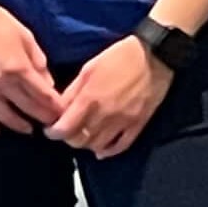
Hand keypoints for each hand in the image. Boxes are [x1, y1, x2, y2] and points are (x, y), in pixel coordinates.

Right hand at [0, 0, 58, 135]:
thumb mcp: (27, 38)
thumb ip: (39, 63)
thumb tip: (48, 84)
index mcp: (18, 68)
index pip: (42, 96)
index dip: (55, 108)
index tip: (64, 115)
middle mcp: (0, 82)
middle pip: (25, 109)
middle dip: (42, 119)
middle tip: (52, 126)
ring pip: (2, 116)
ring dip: (17, 125)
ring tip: (28, 130)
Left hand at [48, 36, 172, 158]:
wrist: (156, 56)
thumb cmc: (120, 57)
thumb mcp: (89, 68)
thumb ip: (72, 91)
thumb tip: (59, 108)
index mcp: (89, 98)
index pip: (64, 129)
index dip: (53, 132)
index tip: (51, 129)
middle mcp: (105, 114)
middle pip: (79, 140)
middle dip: (69, 137)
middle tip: (68, 130)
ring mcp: (123, 121)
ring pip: (97, 146)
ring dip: (87, 143)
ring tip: (85, 135)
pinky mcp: (138, 124)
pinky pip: (121, 146)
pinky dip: (108, 151)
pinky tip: (101, 149)